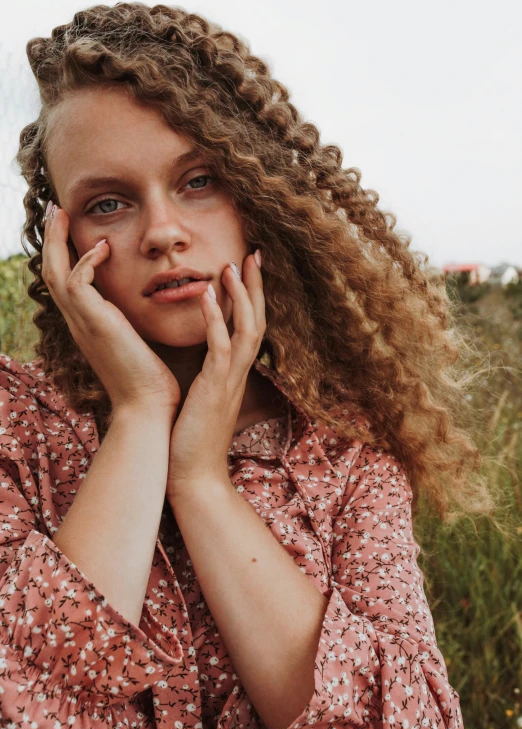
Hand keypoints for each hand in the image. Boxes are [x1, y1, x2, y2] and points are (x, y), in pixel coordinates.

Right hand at [41, 204, 180, 415]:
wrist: (150, 408)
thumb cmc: (153, 381)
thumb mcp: (141, 343)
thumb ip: (137, 322)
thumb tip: (153, 303)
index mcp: (89, 326)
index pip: (66, 283)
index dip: (66, 254)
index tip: (75, 229)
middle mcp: (79, 323)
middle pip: (50, 272)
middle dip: (52, 239)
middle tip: (56, 209)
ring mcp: (83, 324)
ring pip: (54, 272)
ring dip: (57, 240)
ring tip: (62, 212)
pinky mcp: (94, 324)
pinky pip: (75, 282)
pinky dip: (85, 261)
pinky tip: (102, 247)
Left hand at [166, 251, 263, 498]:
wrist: (194, 476)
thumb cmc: (192, 440)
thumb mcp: (203, 400)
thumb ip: (207, 377)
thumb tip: (202, 361)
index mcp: (234, 374)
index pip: (250, 327)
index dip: (251, 298)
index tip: (247, 269)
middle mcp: (238, 373)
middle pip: (257, 320)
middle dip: (255, 286)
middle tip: (253, 253)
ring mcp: (230, 380)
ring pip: (246, 329)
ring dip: (241, 295)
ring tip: (232, 265)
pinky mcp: (215, 388)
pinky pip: (221, 347)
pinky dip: (217, 319)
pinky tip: (210, 295)